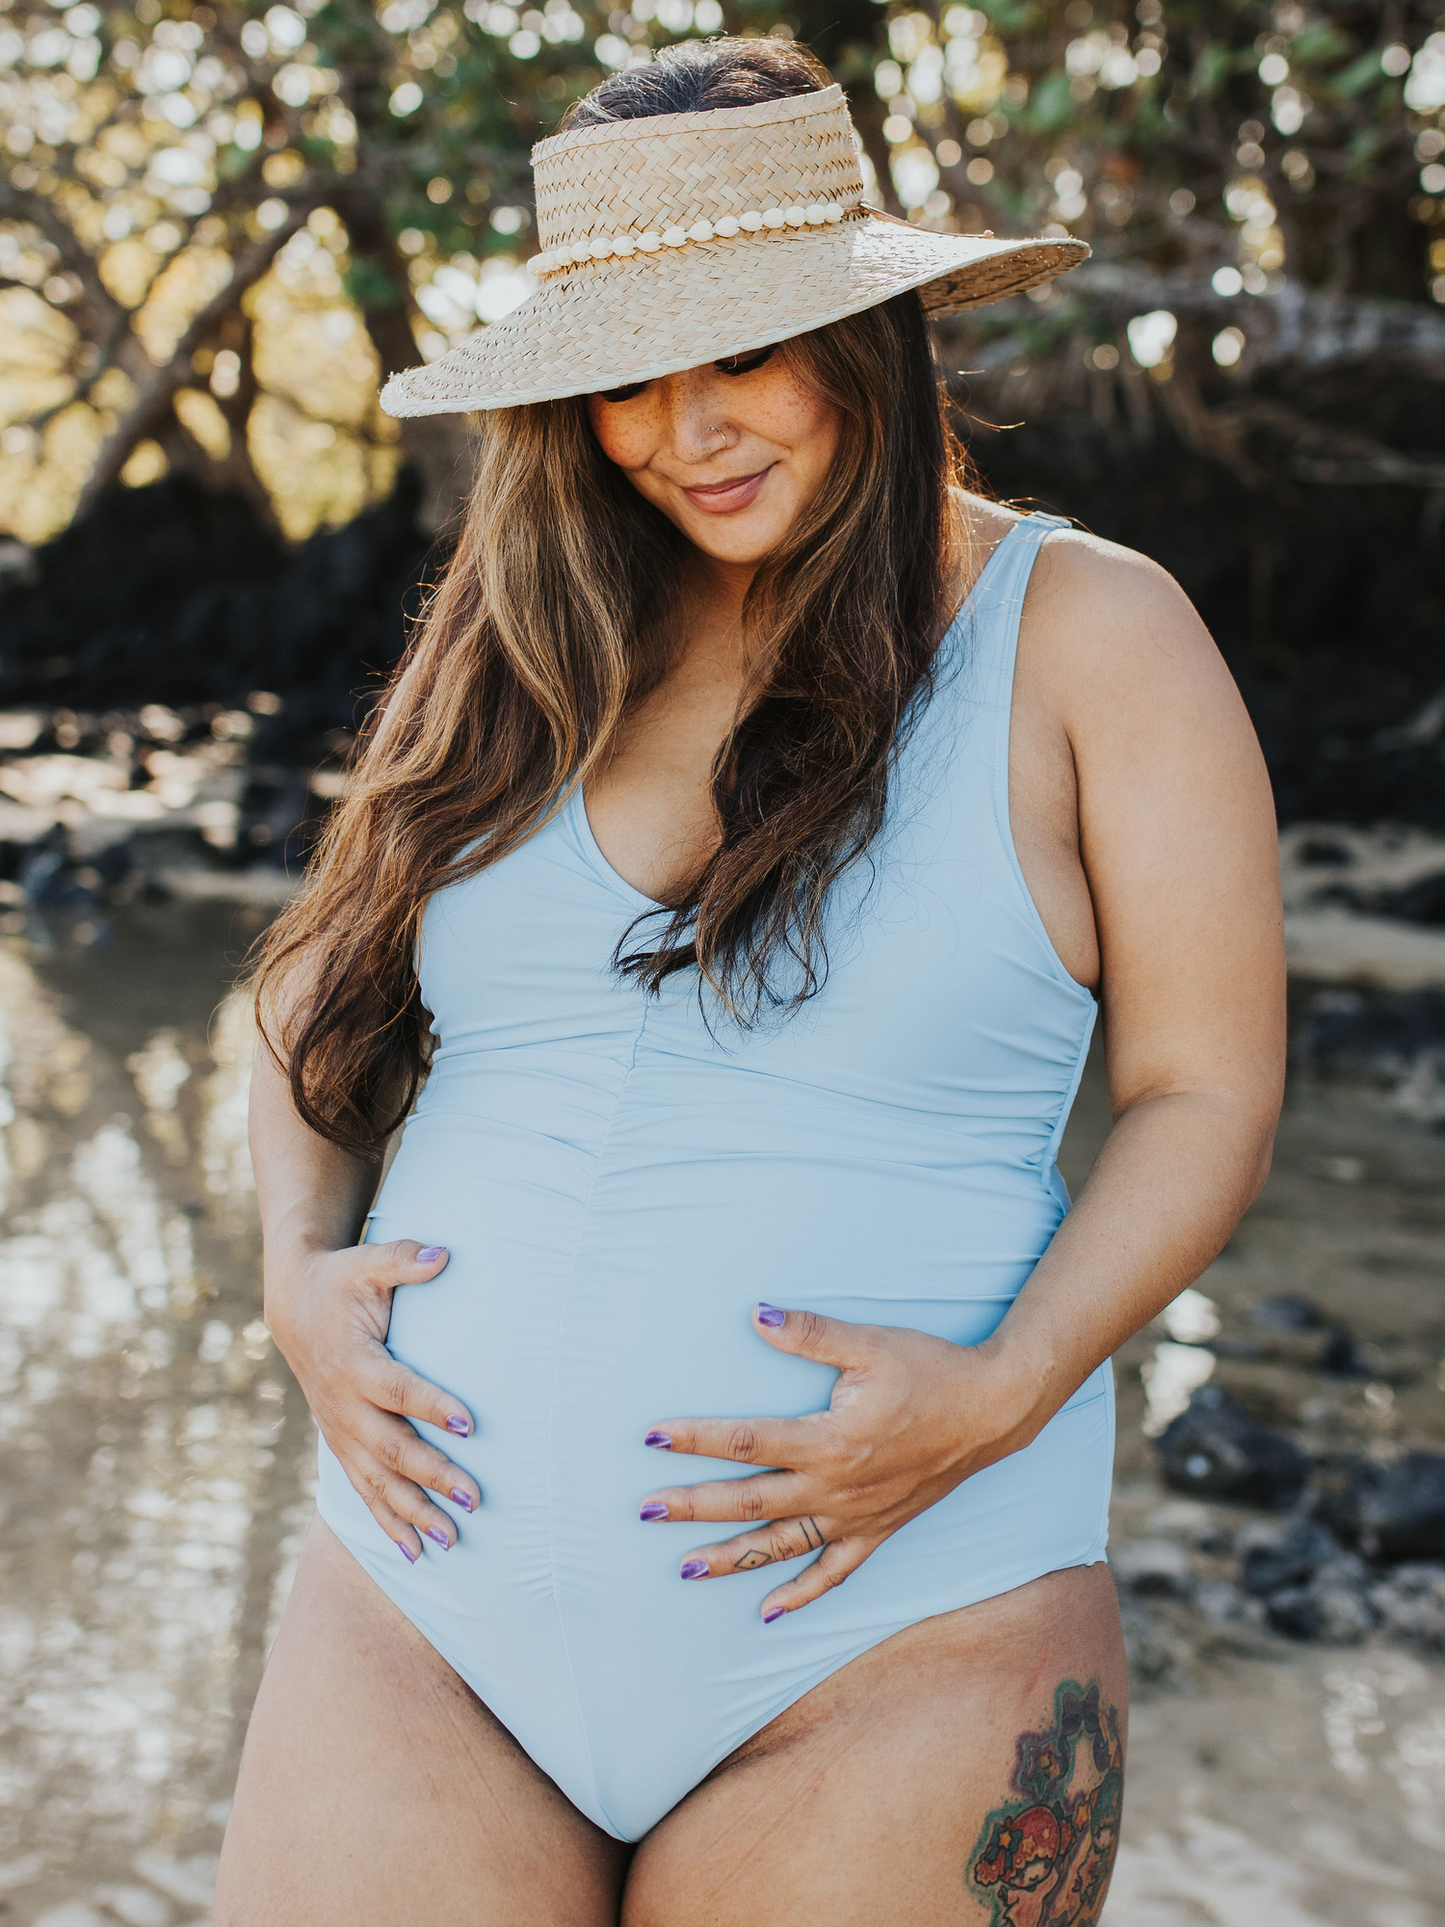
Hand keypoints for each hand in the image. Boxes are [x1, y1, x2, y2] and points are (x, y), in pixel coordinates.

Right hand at [265, 1238, 480, 1562]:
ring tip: (453, 1540)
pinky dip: (387, 1522)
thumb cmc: (341, 1281)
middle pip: (392, 1448)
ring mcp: (342, 1431)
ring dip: (414, 1512)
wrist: (294, 1306)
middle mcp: (345, 1405)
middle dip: (432, 1475)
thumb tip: (442, 1253)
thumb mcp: (367, 1263)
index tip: (469, 1422)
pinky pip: (364, 1491)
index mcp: (355, 1363)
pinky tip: (415, 1552)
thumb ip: (403, 1260)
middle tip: (474, 1497)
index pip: (398, 1389)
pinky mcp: (342, 1444)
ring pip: (378, 1481)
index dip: (431, 1406)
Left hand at [639, 1304, 1040, 1621]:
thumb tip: (757, 1315)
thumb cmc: (929, 1370)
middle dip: (695, 1506)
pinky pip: (833, 1572)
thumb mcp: (868, 1344)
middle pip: (751, 1502)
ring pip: (782, 1546)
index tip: (653, 1436)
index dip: (698, 1437)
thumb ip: (809, 1332)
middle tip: (646, 1510)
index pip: (748, 1441)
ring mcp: (856, 1516)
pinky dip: (800, 1594)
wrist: (991, 1410)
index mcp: (829, 1440)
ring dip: (733, 1559)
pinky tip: (767, 1612)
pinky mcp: (877, 1530)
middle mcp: (836, 1487)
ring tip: (684, 1569)